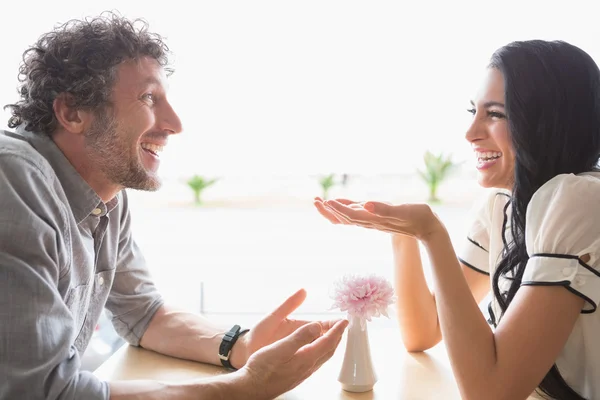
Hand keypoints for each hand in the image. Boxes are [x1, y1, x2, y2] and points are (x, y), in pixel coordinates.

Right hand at [230, 288, 344, 368]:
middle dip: (337, 336)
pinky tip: (314, 349)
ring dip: (329, 344)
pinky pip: (315, 360)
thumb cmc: (262, 369)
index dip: (337, 330)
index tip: (344, 320)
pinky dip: (320, 350)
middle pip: (328, 350)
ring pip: (322, 356)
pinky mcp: (295, 375)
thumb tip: (317, 326)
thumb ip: (300, 337)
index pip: (328, 341)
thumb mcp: (281, 348)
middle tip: (341, 325)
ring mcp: (302, 373)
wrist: (251, 388)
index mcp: (306, 358)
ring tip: (331, 334)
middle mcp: (307, 367)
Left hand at [313, 197, 443, 240]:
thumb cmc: (417, 217)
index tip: (325, 202)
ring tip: (319, 202)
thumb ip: (384, 208)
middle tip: (314, 201)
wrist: (427, 227)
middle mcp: (370, 221)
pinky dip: (344, 208)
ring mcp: (372, 220)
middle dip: (328, 210)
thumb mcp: (402, 210)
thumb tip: (366, 205)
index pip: (350, 215)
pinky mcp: (376, 217)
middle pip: (343, 218)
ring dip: (332, 210)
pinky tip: (339, 203)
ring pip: (347, 217)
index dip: (337, 209)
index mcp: (374, 219)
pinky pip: (355, 214)